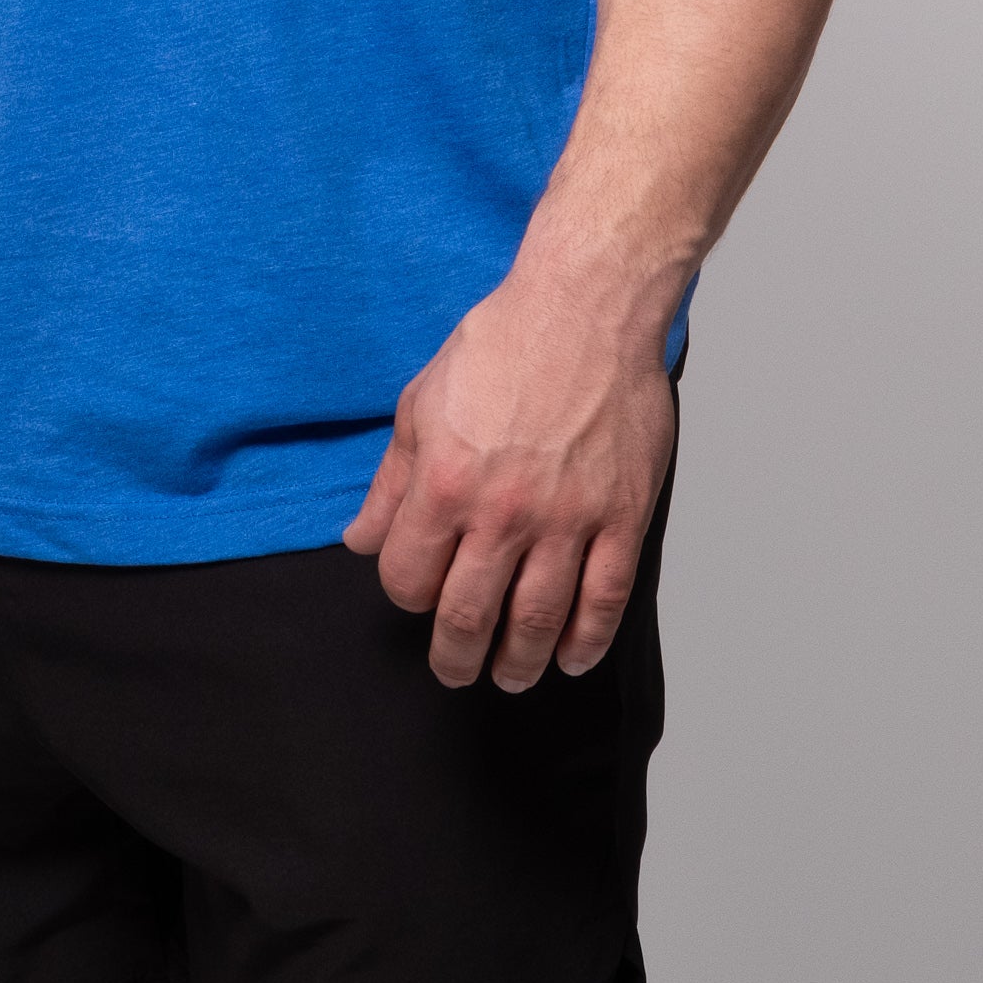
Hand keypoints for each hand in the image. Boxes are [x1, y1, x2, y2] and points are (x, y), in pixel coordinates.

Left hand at [343, 258, 676, 690]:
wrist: (586, 306)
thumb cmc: (504, 342)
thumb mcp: (422, 401)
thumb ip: (390, 481)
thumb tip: (360, 540)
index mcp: (445, 481)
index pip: (408, 576)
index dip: (406, 594)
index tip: (417, 594)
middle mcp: (504, 510)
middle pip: (468, 616)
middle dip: (455, 656)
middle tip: (455, 670)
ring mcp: (568, 518)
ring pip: (537, 622)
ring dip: (519, 663)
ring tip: (510, 675)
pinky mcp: (622, 516)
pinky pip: (604, 600)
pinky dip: (586, 641)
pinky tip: (571, 657)